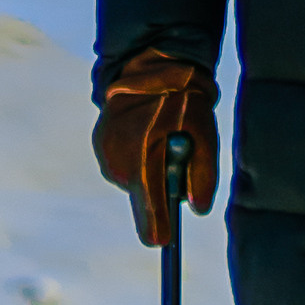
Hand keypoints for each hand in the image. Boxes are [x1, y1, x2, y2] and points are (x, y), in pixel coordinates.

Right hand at [93, 50, 218, 246]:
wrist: (149, 63)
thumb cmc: (183, 98)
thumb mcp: (204, 133)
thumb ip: (203, 174)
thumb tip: (198, 209)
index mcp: (144, 161)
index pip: (149, 210)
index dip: (158, 228)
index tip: (164, 242)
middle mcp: (119, 162)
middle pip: (142, 196)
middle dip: (160, 187)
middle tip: (177, 155)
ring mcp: (105, 154)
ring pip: (131, 181)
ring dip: (147, 170)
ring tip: (160, 138)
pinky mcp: (100, 145)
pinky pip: (122, 164)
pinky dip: (135, 158)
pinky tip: (145, 133)